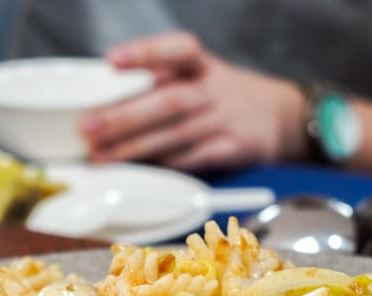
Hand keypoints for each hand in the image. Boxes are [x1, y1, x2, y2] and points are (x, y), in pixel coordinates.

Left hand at [80, 31, 308, 171]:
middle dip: (124, 116)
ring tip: (102, 157)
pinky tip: (142, 171)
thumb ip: (160, 83)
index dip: (145, 53)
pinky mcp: (234, 148)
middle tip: (89, 129)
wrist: (282, 117)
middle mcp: (213, 88)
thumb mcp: (199, 75)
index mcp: (201, 64)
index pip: (176, 49)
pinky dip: (167, 165)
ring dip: (135, 147)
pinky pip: (196, 158)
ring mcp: (224, 119)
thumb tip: (102, 105)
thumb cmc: (223, 97)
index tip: (111, 61)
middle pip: (167, 99)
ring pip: (176, 134)